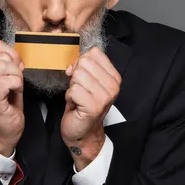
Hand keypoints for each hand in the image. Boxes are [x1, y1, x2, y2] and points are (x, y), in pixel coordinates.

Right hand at [0, 40, 24, 156]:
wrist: (3, 129)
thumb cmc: (6, 102)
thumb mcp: (7, 77)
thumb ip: (9, 62)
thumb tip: (16, 54)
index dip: (12, 56)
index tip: (13, 71)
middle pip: (3, 56)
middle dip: (16, 68)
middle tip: (13, 84)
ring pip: (5, 66)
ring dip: (17, 78)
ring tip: (13, 90)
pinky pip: (8, 80)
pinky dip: (17, 86)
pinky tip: (13, 95)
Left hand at [62, 47, 120, 169]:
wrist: (83, 132)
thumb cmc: (84, 105)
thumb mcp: (89, 81)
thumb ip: (85, 66)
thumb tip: (74, 64)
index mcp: (114, 77)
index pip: (94, 53)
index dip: (81, 62)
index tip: (82, 76)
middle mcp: (113, 86)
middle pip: (84, 62)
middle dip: (76, 76)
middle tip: (80, 90)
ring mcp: (105, 97)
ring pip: (77, 75)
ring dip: (72, 87)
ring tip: (79, 98)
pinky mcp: (94, 107)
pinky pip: (73, 90)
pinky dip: (70, 97)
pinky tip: (76, 105)